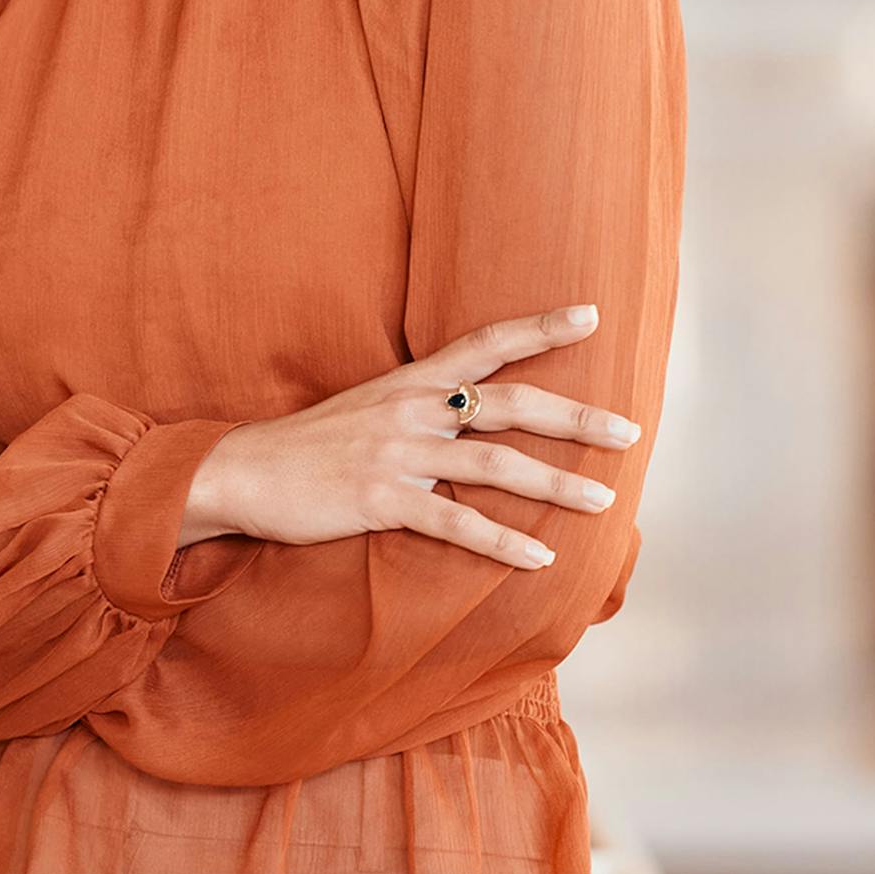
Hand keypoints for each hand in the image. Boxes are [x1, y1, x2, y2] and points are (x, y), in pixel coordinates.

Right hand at [194, 303, 640, 569]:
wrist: (244, 470)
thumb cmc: (310, 444)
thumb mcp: (368, 407)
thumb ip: (419, 406)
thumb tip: (470, 413)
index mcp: (411, 381)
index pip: (487, 341)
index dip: (541, 327)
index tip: (591, 315)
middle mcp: (414, 409)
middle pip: (512, 404)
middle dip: (577, 418)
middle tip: (630, 430)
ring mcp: (400, 454)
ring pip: (496, 464)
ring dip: (557, 485)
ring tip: (603, 500)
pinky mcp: (384, 500)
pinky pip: (456, 522)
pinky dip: (503, 541)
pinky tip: (540, 558)